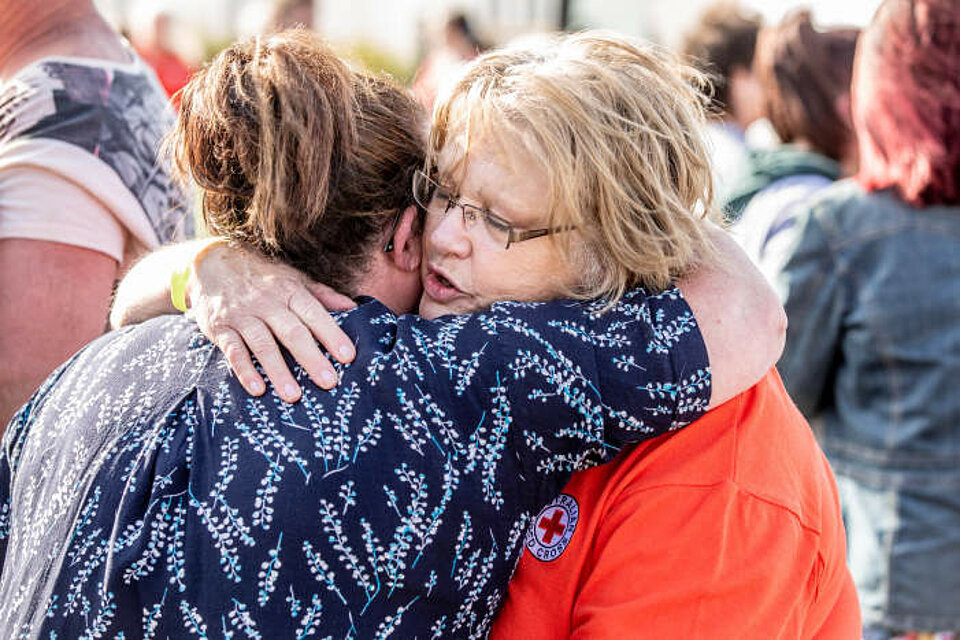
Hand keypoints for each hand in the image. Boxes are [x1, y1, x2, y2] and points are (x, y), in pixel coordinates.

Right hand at [187, 242, 356, 401]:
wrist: (210, 262)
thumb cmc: (263, 277)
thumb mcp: (294, 279)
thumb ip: (323, 295)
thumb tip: (355, 308)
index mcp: (289, 291)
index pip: (314, 314)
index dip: (332, 335)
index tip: (348, 357)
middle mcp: (267, 302)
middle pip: (292, 332)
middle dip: (311, 358)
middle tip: (329, 382)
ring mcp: (242, 315)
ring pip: (263, 345)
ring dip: (279, 371)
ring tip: (294, 397)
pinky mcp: (220, 327)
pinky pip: (233, 350)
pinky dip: (244, 370)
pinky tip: (257, 390)